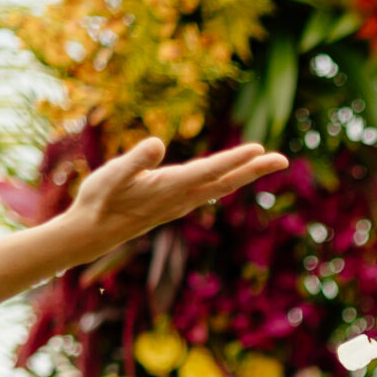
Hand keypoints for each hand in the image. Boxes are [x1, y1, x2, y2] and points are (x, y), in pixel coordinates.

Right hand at [64, 136, 286, 258]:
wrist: (93, 233)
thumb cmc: (99, 200)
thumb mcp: (111, 175)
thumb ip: (135, 160)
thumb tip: (157, 143)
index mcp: (171, 186)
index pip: (210, 170)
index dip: (235, 159)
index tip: (259, 149)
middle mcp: (183, 197)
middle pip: (227, 181)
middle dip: (255, 169)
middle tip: (284, 159)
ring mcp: (182, 203)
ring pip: (221, 186)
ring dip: (245, 173)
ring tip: (268, 161)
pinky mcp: (176, 205)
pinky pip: (210, 191)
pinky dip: (228, 180)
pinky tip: (235, 176)